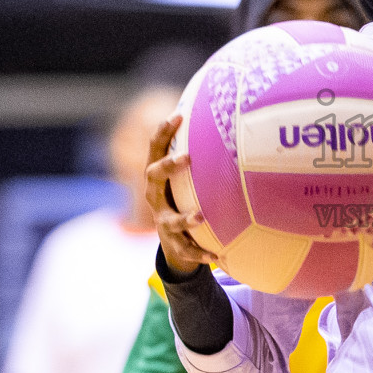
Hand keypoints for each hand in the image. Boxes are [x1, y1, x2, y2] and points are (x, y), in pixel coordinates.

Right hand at [145, 114, 218, 275]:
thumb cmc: (183, 198)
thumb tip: (219, 117)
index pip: (155, 150)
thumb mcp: (185, 177)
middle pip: (153, 177)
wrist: (173, 244)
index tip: (177, 115)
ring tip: (201, 217)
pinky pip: (187, 250)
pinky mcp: (174, 244)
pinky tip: (217, 258)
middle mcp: (156, 197)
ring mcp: (163, 221)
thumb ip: (197, 153)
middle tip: (187, 157)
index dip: (163, 132)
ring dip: (184, 218)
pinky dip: (201, 254)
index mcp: (158, 178)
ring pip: (169, 220)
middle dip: (168, 167)